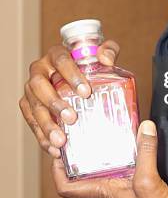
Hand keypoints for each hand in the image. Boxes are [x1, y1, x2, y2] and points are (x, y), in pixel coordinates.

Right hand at [19, 40, 120, 157]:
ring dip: (46, 124)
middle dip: (54, 102)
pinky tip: (54, 147)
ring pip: (33, 105)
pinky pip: (31, 121)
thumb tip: (106, 59)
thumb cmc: (89, 64)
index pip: (61, 60)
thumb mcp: (103, 53)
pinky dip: (42, 135)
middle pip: (39, 85)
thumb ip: (109, 50)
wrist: (79, 77)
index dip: (72, 75)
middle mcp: (40, 70)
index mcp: (56, 54)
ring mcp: (32, 88)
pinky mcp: (28, 105)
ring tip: (61, 139)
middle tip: (72, 118)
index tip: (86, 92)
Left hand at [51, 120, 167, 197]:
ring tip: (91, 151)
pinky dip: (108, 173)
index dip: (56, 172)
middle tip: (70, 153)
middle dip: (67, 172)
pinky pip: (109, 186)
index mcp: (102, 195)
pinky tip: (121, 161)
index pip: (66, 188)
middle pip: (74, 189)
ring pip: (91, 187)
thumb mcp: (149, 179)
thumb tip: (145, 128)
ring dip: (86, 172)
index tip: (57, 154)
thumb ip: (146, 151)